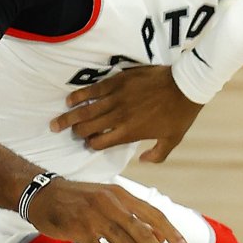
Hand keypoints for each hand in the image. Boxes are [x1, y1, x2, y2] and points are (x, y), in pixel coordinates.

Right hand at [27, 178, 188, 242]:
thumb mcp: (109, 199)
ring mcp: (96, 217)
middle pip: (142, 231)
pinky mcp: (80, 230)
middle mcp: (112, 204)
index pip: (153, 213)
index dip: (170, 230)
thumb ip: (133, 214)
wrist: (44, 193)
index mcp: (122, 194)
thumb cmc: (79, 198)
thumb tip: (158, 235)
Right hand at [50, 66, 202, 162]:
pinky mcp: (119, 81)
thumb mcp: (172, 140)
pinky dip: (80, 95)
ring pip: (86, 110)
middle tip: (60, 132)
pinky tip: (70, 100)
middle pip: (87, 128)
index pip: (99, 143)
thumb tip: (142, 161)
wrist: (186, 86)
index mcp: (129, 132)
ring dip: (69, 117)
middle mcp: (119, 117)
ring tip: (55, 123)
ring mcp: (117, 98)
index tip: (87, 143)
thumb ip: (157, 155)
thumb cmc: (180, 114)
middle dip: (73, 132)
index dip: (90, 145)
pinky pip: (94, 90)